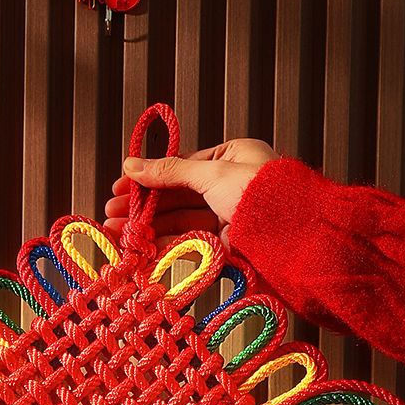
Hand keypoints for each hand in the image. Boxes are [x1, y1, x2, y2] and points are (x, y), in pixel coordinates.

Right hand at [103, 138, 276, 244]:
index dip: (149, 177)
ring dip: (148, 227)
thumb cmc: (260, 191)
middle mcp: (231, 185)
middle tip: (110, 214)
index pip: (182, 167)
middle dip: (143, 206)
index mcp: (233, 158)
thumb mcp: (210, 172)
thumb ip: (169, 171)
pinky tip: (142, 247)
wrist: (294, 234)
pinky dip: (164, 244)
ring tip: (118, 234)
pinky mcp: (227, 244)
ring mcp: (229, 216)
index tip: (121, 186)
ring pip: (180, 220)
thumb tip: (132, 164)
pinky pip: (190, 241)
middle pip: (177, 195)